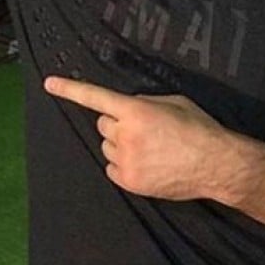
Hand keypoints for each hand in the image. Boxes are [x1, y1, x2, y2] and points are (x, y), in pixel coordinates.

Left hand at [44, 76, 232, 200]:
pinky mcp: (129, 181)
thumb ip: (143, 102)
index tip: (49, 83)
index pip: (95, 97)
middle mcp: (125, 135)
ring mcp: (125, 160)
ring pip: (106, 146)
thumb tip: (126, 106)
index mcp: (135, 110)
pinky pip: (111, 167)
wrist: (216, 164)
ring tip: (148, 148)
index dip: (70, 89)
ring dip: (120, 144)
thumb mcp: (172, 102)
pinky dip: (122, 164)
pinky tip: (145, 163)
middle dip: (116, 124)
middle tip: (141, 129)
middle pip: (102, 124)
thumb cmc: (198, 128)